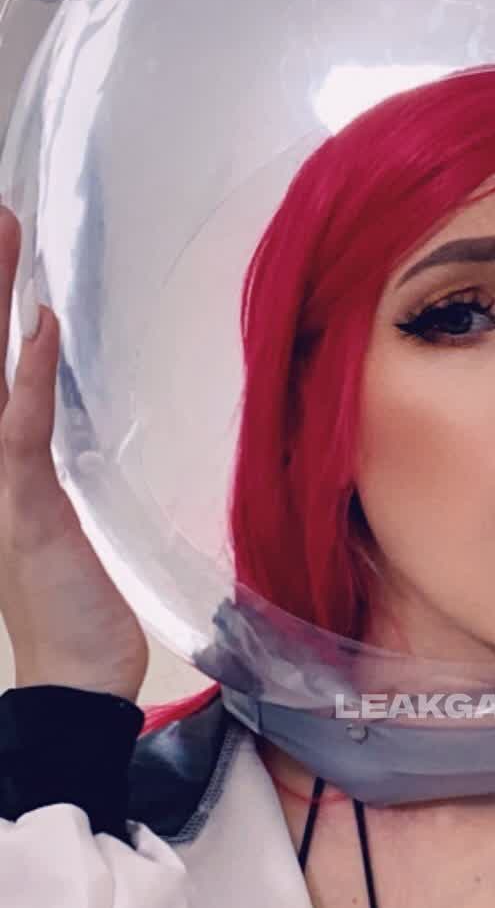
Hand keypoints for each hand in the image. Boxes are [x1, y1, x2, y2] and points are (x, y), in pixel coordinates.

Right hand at [0, 205, 148, 700]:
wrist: (74, 677)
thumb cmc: (73, 602)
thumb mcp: (58, 514)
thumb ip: (46, 455)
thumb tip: (52, 395)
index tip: (1, 234)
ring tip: (4, 230)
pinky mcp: (24, 506)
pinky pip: (22, 428)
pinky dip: (30, 376)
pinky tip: (41, 326)